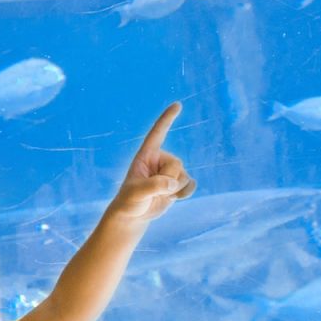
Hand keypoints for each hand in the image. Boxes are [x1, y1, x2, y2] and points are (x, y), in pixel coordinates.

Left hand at [110, 102, 195, 221]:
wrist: (134, 215)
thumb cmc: (129, 201)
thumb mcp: (136, 193)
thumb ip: (153, 186)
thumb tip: (172, 183)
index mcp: (146, 155)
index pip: (157, 133)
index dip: (167, 119)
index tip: (178, 104)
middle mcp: (160, 160)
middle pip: (176, 163)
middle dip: (167, 180)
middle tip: (152, 190)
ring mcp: (170, 171)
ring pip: (184, 175)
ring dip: (174, 189)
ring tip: (158, 195)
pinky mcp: (177, 182)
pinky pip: (190, 184)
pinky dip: (184, 193)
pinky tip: (174, 197)